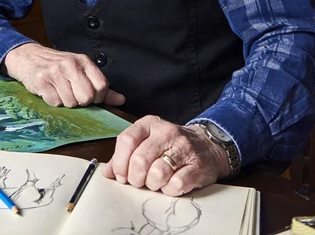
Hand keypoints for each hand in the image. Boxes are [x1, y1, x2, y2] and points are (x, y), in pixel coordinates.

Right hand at [2, 43, 126, 107]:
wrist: (28, 57)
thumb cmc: (57, 66)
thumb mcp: (80, 70)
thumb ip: (101, 86)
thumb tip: (121, 100)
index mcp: (83, 61)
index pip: (102, 86)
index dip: (97, 98)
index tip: (89, 96)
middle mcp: (70, 64)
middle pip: (87, 97)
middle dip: (81, 102)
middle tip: (73, 94)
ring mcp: (54, 72)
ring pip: (70, 102)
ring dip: (65, 102)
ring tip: (59, 90)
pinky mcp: (41, 80)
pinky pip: (54, 102)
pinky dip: (52, 101)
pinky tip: (49, 91)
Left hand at [100, 117, 229, 195]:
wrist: (208, 146)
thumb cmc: (170, 147)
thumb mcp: (146, 142)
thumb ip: (125, 155)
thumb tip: (107, 172)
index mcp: (150, 124)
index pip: (127, 140)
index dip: (120, 162)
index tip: (121, 175)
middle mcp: (167, 132)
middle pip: (140, 160)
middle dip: (135, 178)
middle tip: (138, 182)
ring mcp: (184, 148)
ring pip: (157, 173)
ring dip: (152, 184)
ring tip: (155, 183)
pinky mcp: (197, 166)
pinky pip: (176, 184)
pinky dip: (169, 190)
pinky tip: (169, 185)